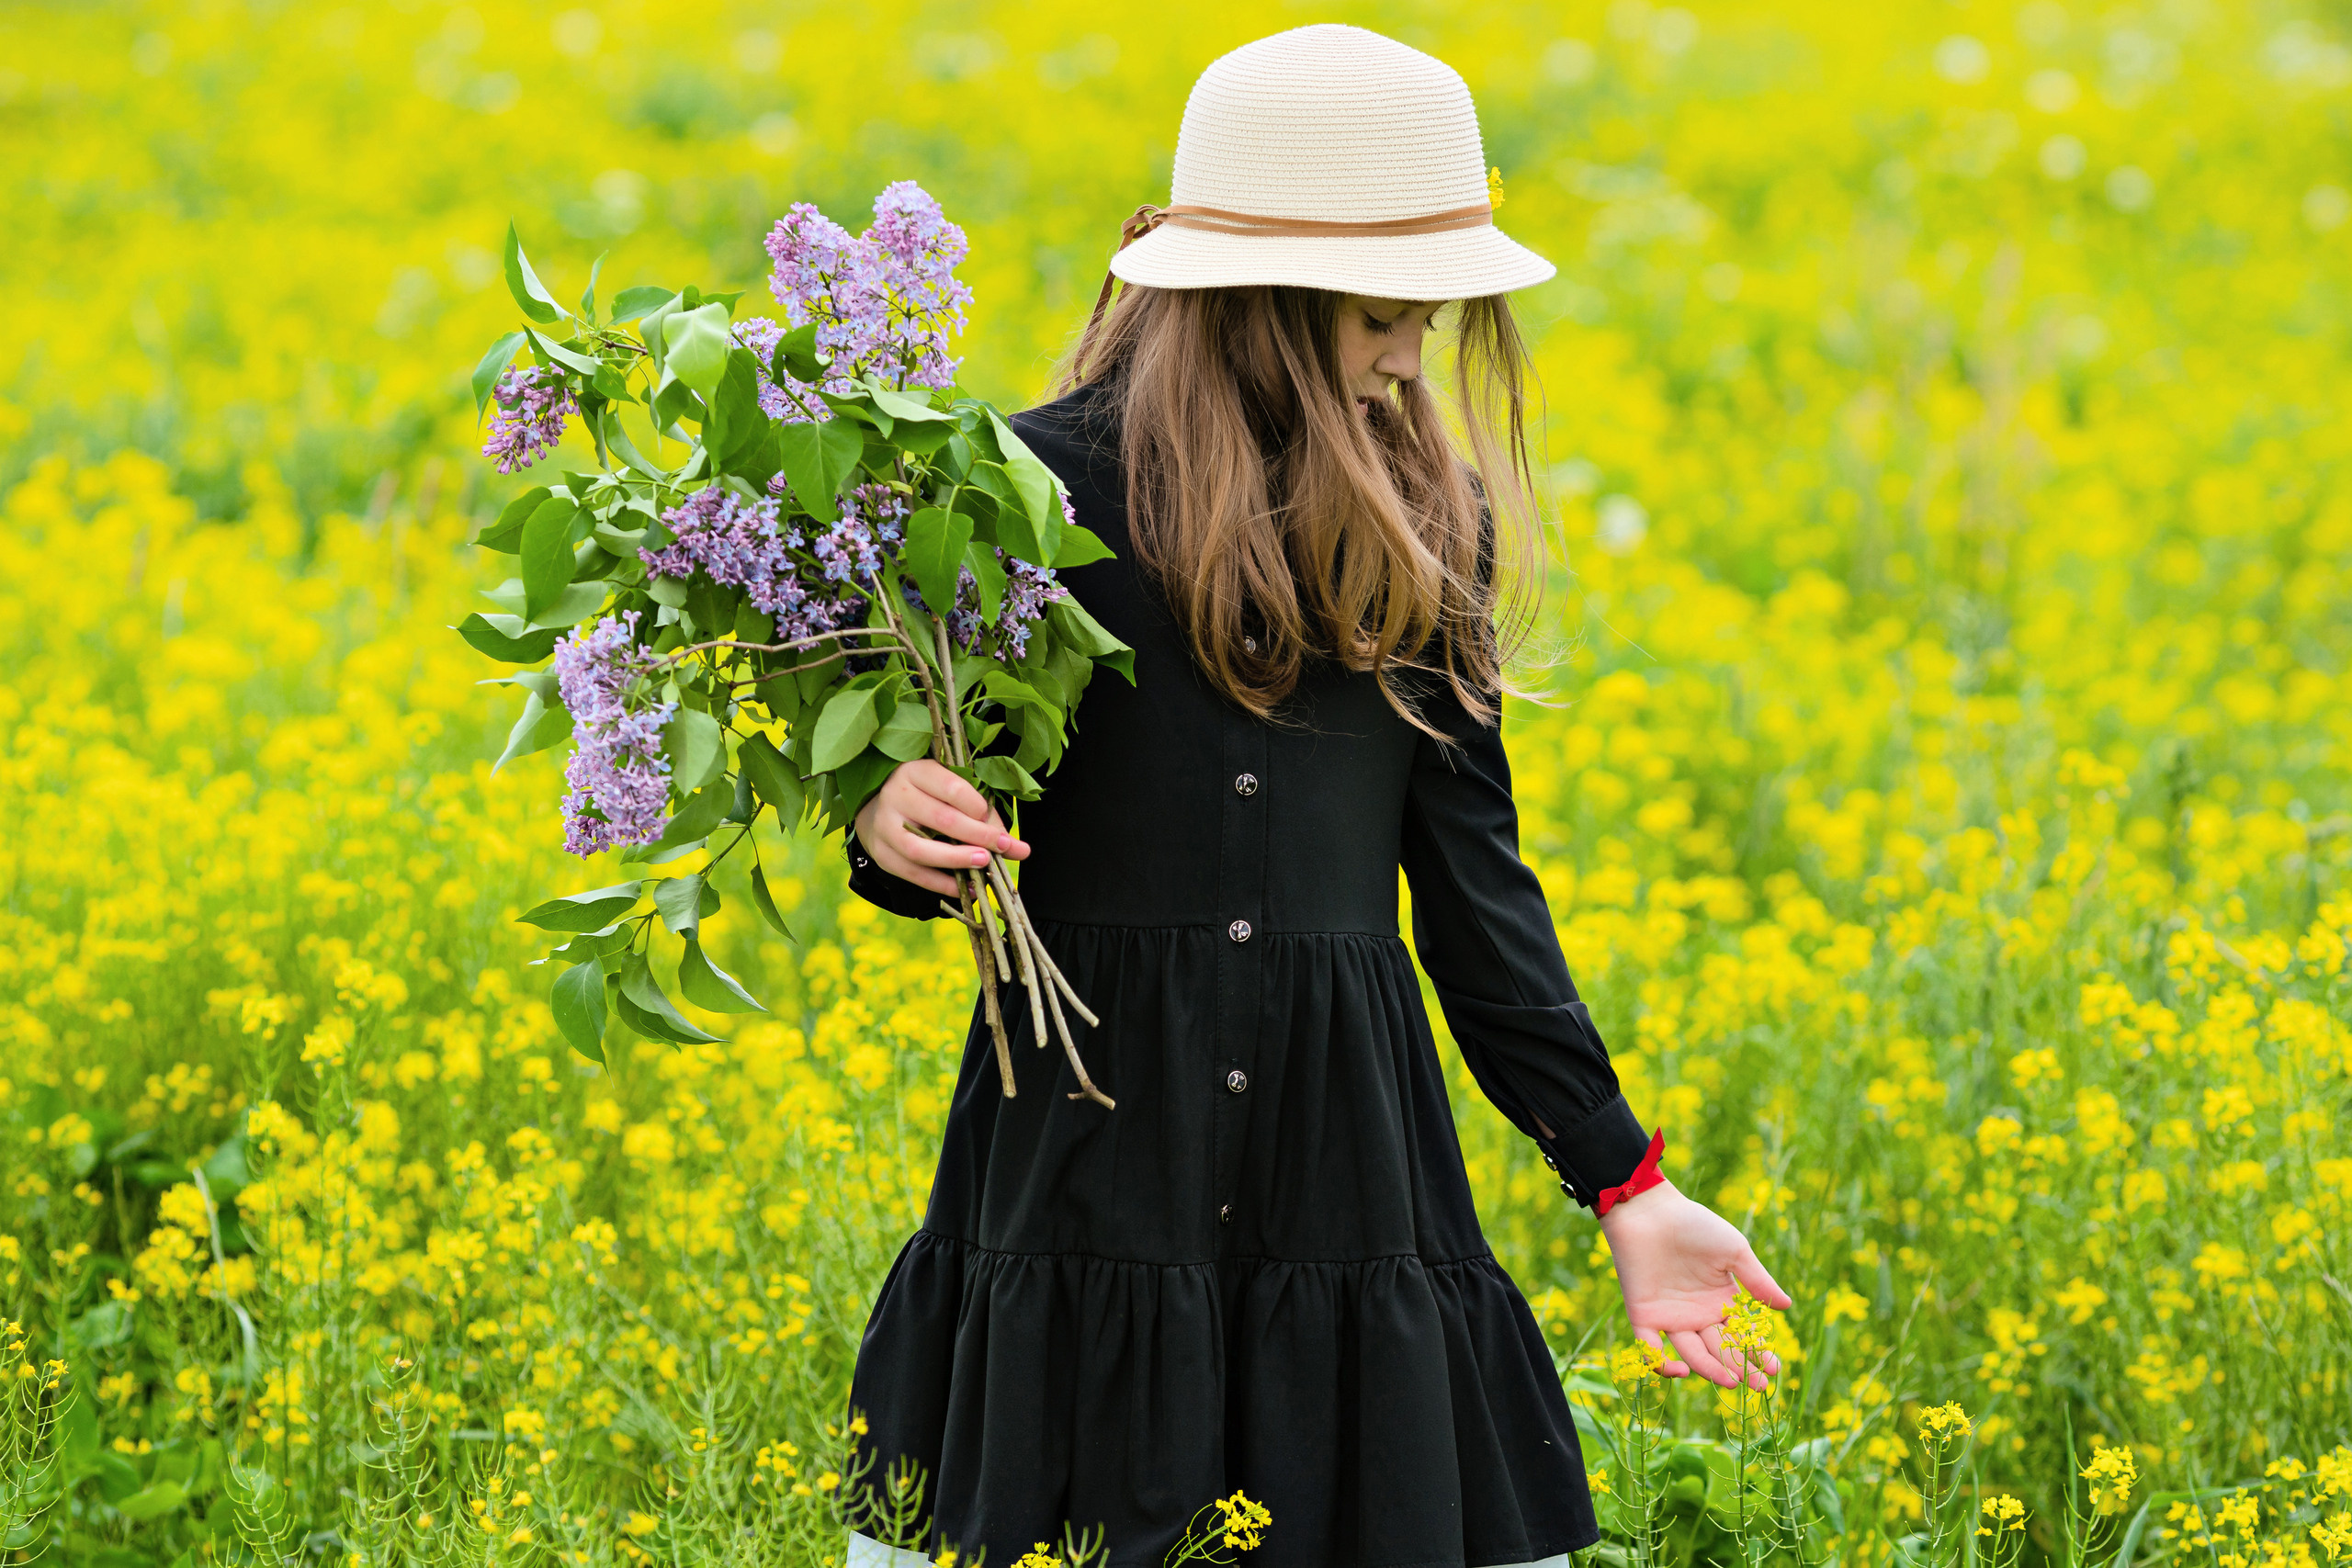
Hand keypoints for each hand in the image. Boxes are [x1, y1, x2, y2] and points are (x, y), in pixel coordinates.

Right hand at [853, 759, 1028, 898]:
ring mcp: (884, 826)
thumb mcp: (946, 788)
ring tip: (984, 865)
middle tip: (1005, 847)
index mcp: (916, 772)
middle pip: (942, 819)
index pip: (952, 789)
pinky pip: (913, 874)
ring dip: (957, 860)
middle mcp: (896, 796)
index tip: (998, 823)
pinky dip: (942, 885)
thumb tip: (1016, 847)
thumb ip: (981, 812)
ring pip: (922, 850)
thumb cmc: (924, 795)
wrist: (874, 806)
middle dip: (978, 836)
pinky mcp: (882, 854)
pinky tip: (966, 887)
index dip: (980, 809)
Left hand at [1597, 1178, 1791, 1389]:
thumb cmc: (1694, 1226)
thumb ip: (1757, 1281)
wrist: (1650, 1212)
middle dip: (1741, 1368)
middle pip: (1722, 1350)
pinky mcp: (1644, 1317)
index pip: (1743, 1335)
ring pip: (1693, 1353)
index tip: (1774, 1369)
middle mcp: (1698, 1315)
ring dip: (1711, 1369)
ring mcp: (1671, 1318)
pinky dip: (1662, 1364)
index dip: (1759, 1353)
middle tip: (1759, 1387)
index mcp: (1721, 1301)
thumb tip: (1787, 1306)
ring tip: (1731, 1381)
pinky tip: (1682, 1370)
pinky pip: (1650, 1349)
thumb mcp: (1733, 1251)